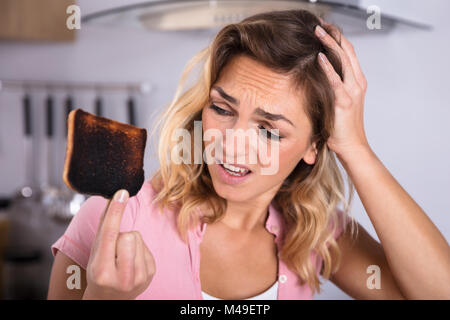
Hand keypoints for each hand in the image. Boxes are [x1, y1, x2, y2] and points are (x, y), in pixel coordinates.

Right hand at [82, 189, 155, 299]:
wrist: (110, 299)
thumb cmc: (99, 271)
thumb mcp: (94, 254)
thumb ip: (103, 228)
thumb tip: (114, 198)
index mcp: (101, 271)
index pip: (109, 235)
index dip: (115, 212)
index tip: (122, 193)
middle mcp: (122, 277)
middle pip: (129, 235)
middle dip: (121, 237)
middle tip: (114, 251)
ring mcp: (139, 278)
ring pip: (137, 237)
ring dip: (130, 242)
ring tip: (123, 257)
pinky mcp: (151, 274)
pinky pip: (146, 245)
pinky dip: (138, 249)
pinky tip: (132, 262)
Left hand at [314, 23, 370, 157]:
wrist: (353, 145)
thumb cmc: (342, 127)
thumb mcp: (340, 103)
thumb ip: (333, 89)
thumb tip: (316, 79)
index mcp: (357, 81)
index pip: (349, 53)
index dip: (338, 38)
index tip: (326, 28)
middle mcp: (357, 83)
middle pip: (347, 50)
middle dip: (333, 34)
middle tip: (320, 24)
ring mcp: (352, 91)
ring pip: (343, 60)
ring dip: (329, 43)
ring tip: (318, 31)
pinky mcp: (344, 101)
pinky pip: (335, 80)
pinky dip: (328, 67)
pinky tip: (318, 56)